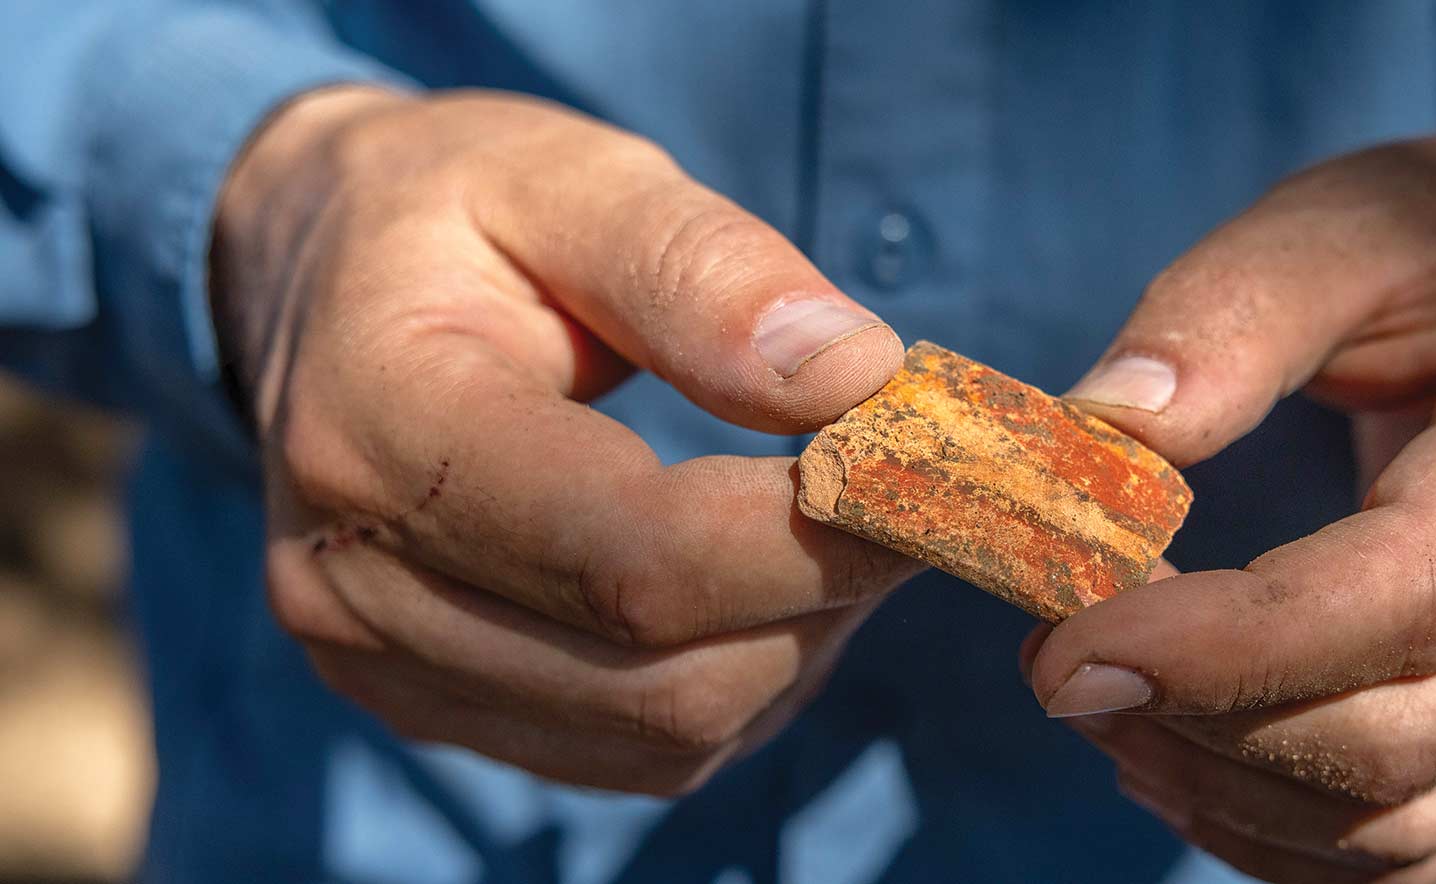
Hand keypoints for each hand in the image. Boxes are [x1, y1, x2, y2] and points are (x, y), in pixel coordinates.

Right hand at [213, 87, 920, 794]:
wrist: (313, 279)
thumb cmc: (454, 211)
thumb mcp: (568, 176)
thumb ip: (701, 268)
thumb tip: (854, 376)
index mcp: (375, 428)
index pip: (629, 555)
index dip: (810, 538)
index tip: (929, 474)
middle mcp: (355, 584)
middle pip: (661, 676)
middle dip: (824, 595)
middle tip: (907, 494)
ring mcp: (385, 667)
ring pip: (667, 733)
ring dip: (796, 644)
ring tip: (831, 521)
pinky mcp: (434, 708)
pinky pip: (640, 751)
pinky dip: (741, 681)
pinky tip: (762, 582)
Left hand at [1027, 118, 1435, 879]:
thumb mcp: (1340, 220)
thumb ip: (1226, 312)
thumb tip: (1101, 429)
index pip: (1417, 589)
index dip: (1236, 645)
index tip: (1071, 646)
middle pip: (1407, 735)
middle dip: (1204, 725)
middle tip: (1056, 668)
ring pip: (1408, 819)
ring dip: (1226, 791)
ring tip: (1098, 708)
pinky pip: (1418, 843)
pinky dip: (1282, 832)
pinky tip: (1179, 760)